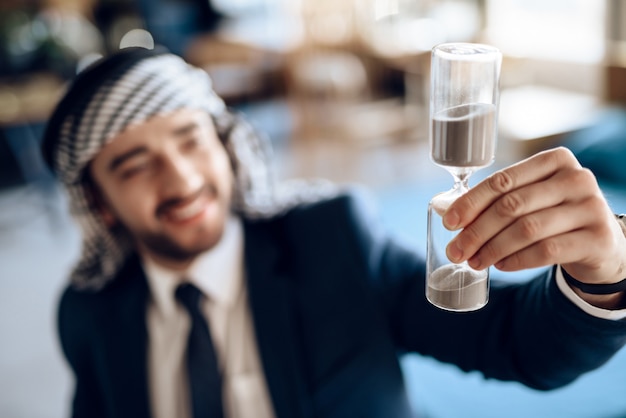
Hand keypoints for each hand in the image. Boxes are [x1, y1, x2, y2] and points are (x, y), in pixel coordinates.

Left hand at [443, 147, 625, 306]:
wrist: (603, 242)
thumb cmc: (555, 215)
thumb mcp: (532, 198)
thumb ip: (497, 200)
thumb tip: (447, 212)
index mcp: (555, 161)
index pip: (502, 181)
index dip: (470, 203)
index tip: (449, 223)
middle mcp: (577, 179)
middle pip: (511, 206)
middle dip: (477, 231)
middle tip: (456, 251)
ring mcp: (591, 208)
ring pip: (527, 230)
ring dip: (493, 249)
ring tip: (475, 262)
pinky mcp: (598, 239)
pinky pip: (546, 251)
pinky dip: (516, 260)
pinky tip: (501, 265)